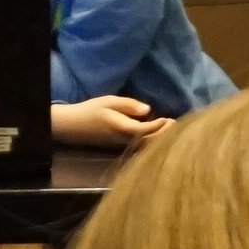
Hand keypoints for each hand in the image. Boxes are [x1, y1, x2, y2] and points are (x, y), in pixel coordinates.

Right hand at [54, 95, 169, 150]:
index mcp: (121, 128)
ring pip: (145, 146)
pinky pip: (140, 146)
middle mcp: (123, 140)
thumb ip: (128, 105)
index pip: (145, 131)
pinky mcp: (120, 147)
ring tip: (169, 128)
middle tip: (174, 124)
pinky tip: (157, 133)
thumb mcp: (109, 101)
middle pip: (148, 142)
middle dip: (163, 134)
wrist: (73, 126)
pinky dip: (151, 140)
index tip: (168, 119)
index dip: (159, 126)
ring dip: (159, 138)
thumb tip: (147, 110)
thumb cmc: (91, 110)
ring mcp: (122, 146)